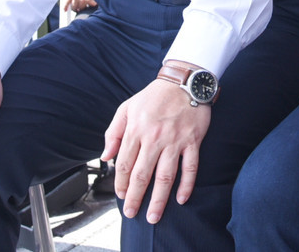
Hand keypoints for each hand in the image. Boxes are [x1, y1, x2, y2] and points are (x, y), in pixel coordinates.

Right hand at [62, 0, 103, 11]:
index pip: (92, 7)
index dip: (92, 5)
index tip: (92, 4)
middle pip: (82, 8)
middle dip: (84, 8)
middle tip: (84, 6)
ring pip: (75, 7)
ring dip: (76, 8)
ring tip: (77, 8)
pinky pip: (66, 2)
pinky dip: (65, 7)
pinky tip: (65, 10)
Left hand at [101, 79, 210, 223]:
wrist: (184, 81)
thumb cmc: (154, 95)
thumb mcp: (126, 107)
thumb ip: (113, 132)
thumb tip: (106, 156)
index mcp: (136, 130)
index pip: (124, 164)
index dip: (121, 183)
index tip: (121, 195)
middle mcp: (154, 138)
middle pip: (142, 175)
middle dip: (135, 197)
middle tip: (132, 213)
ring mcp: (175, 141)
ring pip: (165, 177)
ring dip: (159, 200)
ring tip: (153, 216)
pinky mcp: (192, 141)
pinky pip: (190, 168)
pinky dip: (186, 185)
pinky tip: (180, 199)